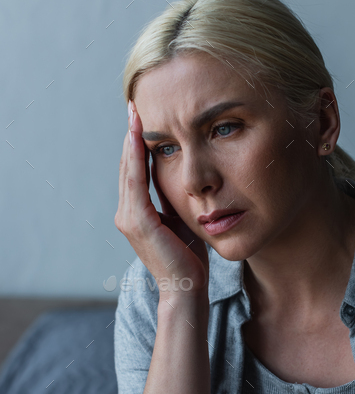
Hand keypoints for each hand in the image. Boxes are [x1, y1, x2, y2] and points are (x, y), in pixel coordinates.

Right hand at [115, 103, 208, 295]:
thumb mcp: (180, 220)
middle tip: (135, 105)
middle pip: (128, 165)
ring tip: (135, 114)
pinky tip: (139, 139)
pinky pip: (135, 182)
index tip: (142, 118)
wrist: (186, 288)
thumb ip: (173, 200)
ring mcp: (129, 218)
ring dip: (131, 140)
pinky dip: (136, 159)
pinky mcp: (138, 222)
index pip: (135, 171)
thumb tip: (179, 177)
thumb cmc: (188, 258)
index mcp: (137, 213)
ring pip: (128, 170)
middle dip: (131, 135)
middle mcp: (127, 213)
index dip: (137, 144)